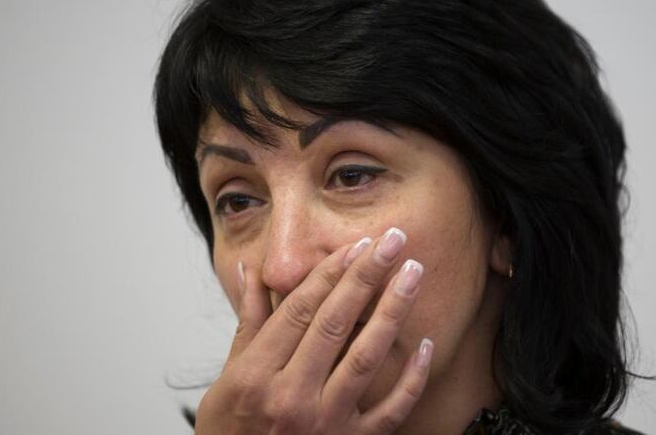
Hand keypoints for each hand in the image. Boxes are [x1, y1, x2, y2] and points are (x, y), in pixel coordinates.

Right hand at [195, 228, 432, 434]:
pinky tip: (427, 346)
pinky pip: (391, 411)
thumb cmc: (231, 433)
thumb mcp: (227, 379)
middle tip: (392, 240)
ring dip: (392, 311)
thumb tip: (251, 270)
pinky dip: (411, 379)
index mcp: (255, 376)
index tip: (356, 245)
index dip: (330, 273)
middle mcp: (290, 397)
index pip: (300, 310)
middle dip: (366, 276)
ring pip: (365, 357)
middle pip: (335, 323)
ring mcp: (324, 424)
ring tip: (412, 274)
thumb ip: (248, 322)